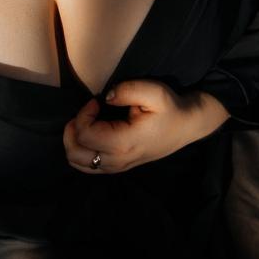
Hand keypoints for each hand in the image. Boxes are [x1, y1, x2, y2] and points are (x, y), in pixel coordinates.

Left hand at [63, 79, 221, 173]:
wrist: (186, 127)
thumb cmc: (170, 109)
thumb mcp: (154, 91)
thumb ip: (126, 90)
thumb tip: (106, 97)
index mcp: (124, 143)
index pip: (84, 134)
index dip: (83, 114)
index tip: (96, 101)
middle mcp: (117, 160)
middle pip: (75, 153)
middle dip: (72, 129)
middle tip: (86, 112)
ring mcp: (117, 167)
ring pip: (78, 163)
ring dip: (73, 141)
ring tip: (86, 123)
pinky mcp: (117, 167)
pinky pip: (87, 166)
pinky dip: (80, 151)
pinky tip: (91, 134)